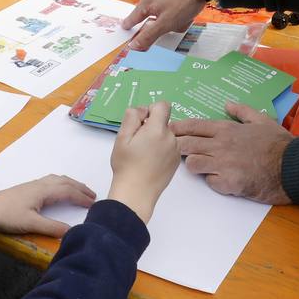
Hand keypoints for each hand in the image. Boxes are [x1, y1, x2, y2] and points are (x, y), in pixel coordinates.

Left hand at [0, 175, 96, 237]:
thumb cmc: (8, 216)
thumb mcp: (32, 224)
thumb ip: (52, 228)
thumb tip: (71, 231)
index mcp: (43, 191)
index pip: (68, 191)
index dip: (82, 197)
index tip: (94, 203)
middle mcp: (40, 185)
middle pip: (65, 182)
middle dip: (79, 188)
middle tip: (92, 195)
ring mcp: (33, 186)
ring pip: (57, 180)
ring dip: (70, 184)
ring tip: (79, 190)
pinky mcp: (26, 189)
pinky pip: (50, 181)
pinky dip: (60, 183)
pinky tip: (57, 189)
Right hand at [107, 103, 179, 222]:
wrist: (137, 193)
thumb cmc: (126, 165)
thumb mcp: (122, 137)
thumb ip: (132, 117)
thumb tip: (142, 110)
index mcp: (157, 129)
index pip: (163, 105)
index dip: (151, 110)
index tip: (141, 123)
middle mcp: (171, 138)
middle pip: (163, 122)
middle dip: (151, 126)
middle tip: (137, 142)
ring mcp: (176, 150)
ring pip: (166, 135)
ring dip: (157, 138)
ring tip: (143, 154)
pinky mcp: (176, 161)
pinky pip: (170, 147)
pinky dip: (162, 149)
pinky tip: (150, 162)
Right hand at [121, 0, 207, 50]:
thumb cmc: (183, 2)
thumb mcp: (165, 24)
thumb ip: (148, 36)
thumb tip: (133, 46)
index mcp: (145, 3)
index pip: (132, 18)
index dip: (129, 26)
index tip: (125, 28)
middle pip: (148, 14)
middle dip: (159, 24)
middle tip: (171, 28)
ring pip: (160, 10)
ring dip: (170, 18)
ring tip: (183, 20)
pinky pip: (169, 4)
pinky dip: (176, 10)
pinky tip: (186, 12)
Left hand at [172, 102, 292, 203]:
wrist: (293, 167)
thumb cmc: (279, 143)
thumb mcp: (262, 120)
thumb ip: (242, 111)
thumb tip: (228, 104)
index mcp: (227, 129)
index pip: (193, 126)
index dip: (178, 128)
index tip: (169, 130)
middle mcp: (221, 145)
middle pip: (185, 145)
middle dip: (179, 147)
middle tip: (177, 151)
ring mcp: (223, 164)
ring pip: (192, 164)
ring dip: (195, 165)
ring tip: (204, 166)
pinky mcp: (228, 183)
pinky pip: (209, 182)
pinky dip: (213, 182)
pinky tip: (221, 180)